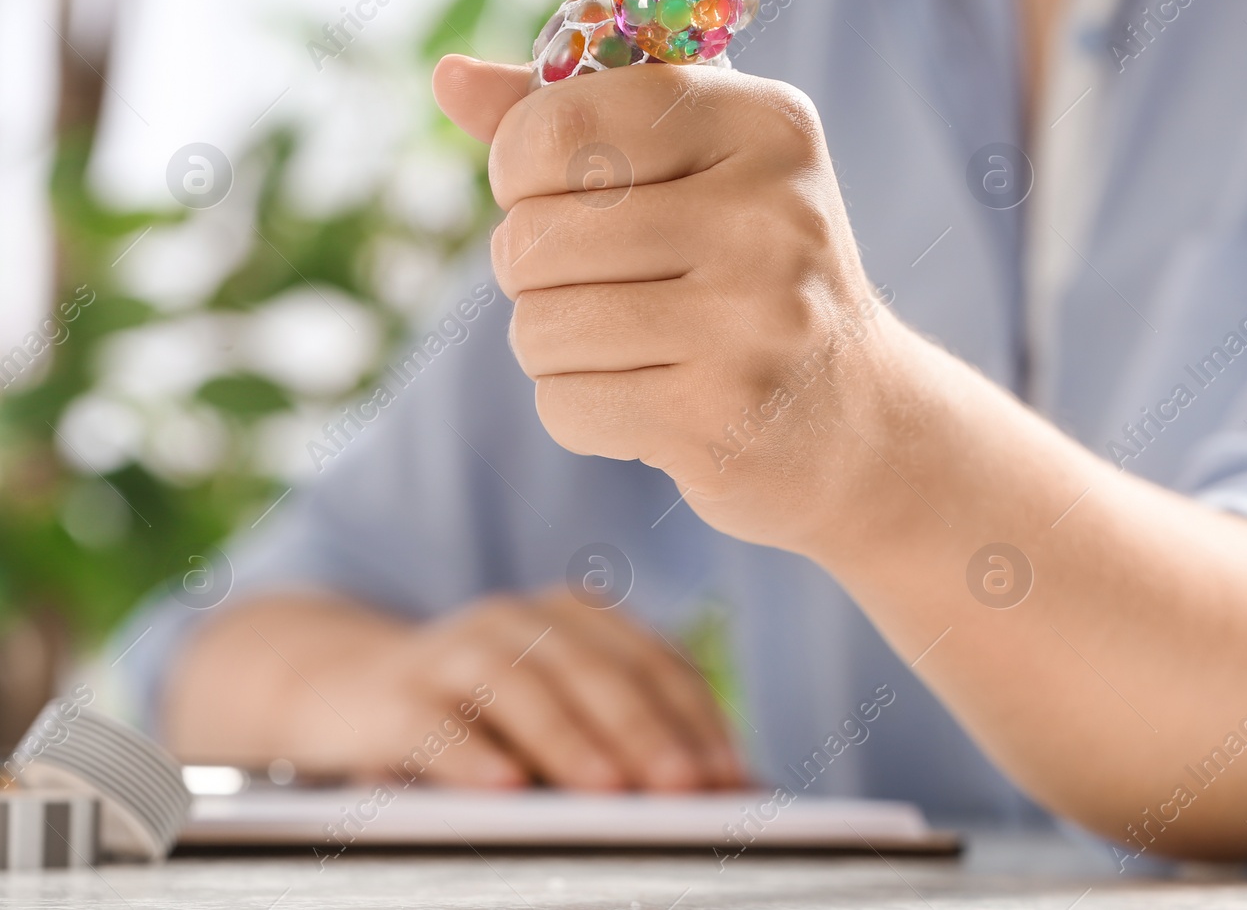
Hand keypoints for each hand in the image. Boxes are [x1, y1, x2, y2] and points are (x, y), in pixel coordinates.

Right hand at [170, 590, 743, 791]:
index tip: (731, 778)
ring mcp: (456, 649)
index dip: (698, 721)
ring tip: (611, 792)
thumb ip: (633, 741)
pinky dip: (470, 756)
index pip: (655, 664)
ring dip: (571, 743)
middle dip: (649, 733)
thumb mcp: (558, 719)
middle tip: (687, 789)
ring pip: (525, 690)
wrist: (344, 690)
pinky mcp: (395, 694)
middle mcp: (523, 620)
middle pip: (600, 673)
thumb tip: (738, 792)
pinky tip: (503, 788)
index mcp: (579, 618)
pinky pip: (437, 724)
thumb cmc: (478, 718)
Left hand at [433, 56, 914, 550]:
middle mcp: (770, 216)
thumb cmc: (751, 273)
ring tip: (625, 342)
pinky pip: (564, 405)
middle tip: (598, 280)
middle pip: (533, 236)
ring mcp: (752, 324)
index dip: (519, 166)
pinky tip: (649, 398)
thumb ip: (574, 114)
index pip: (559, 124)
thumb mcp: (696, 167)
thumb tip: (448, 77)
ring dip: (552, 344)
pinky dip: (580, 408)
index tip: (557, 192)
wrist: (861, 421)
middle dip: (532, 269)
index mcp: (765, 124)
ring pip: (539, 326)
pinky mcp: (722, 420)